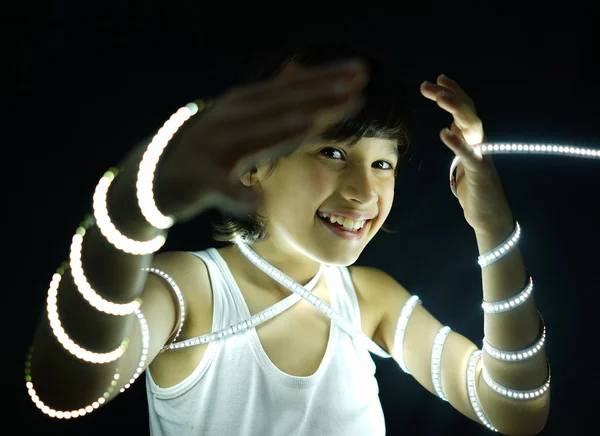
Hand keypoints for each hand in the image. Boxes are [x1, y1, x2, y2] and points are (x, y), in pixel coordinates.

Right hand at [155, 59, 367, 221]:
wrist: (154, 175)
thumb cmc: (210, 149)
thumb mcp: (243, 118)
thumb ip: (275, 100)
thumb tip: (300, 69)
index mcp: (244, 106)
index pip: (290, 89)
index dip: (325, 80)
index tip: (360, 72)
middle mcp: (230, 119)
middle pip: (279, 106)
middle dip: (317, 96)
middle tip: (355, 86)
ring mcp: (213, 147)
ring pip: (251, 139)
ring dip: (278, 131)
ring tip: (309, 125)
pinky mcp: (198, 180)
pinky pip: (222, 188)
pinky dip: (238, 194)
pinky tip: (258, 203)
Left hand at [420, 74, 512, 234]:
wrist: (490, 216)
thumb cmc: (475, 191)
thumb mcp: (462, 162)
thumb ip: (459, 145)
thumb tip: (450, 128)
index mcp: (473, 140)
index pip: (464, 110)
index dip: (453, 93)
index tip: (437, 79)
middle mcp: (479, 143)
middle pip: (466, 111)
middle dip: (448, 95)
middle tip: (428, 84)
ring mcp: (481, 156)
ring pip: (470, 126)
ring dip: (455, 109)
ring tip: (439, 96)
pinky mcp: (479, 173)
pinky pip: (468, 154)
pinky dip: (457, 143)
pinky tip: (444, 133)